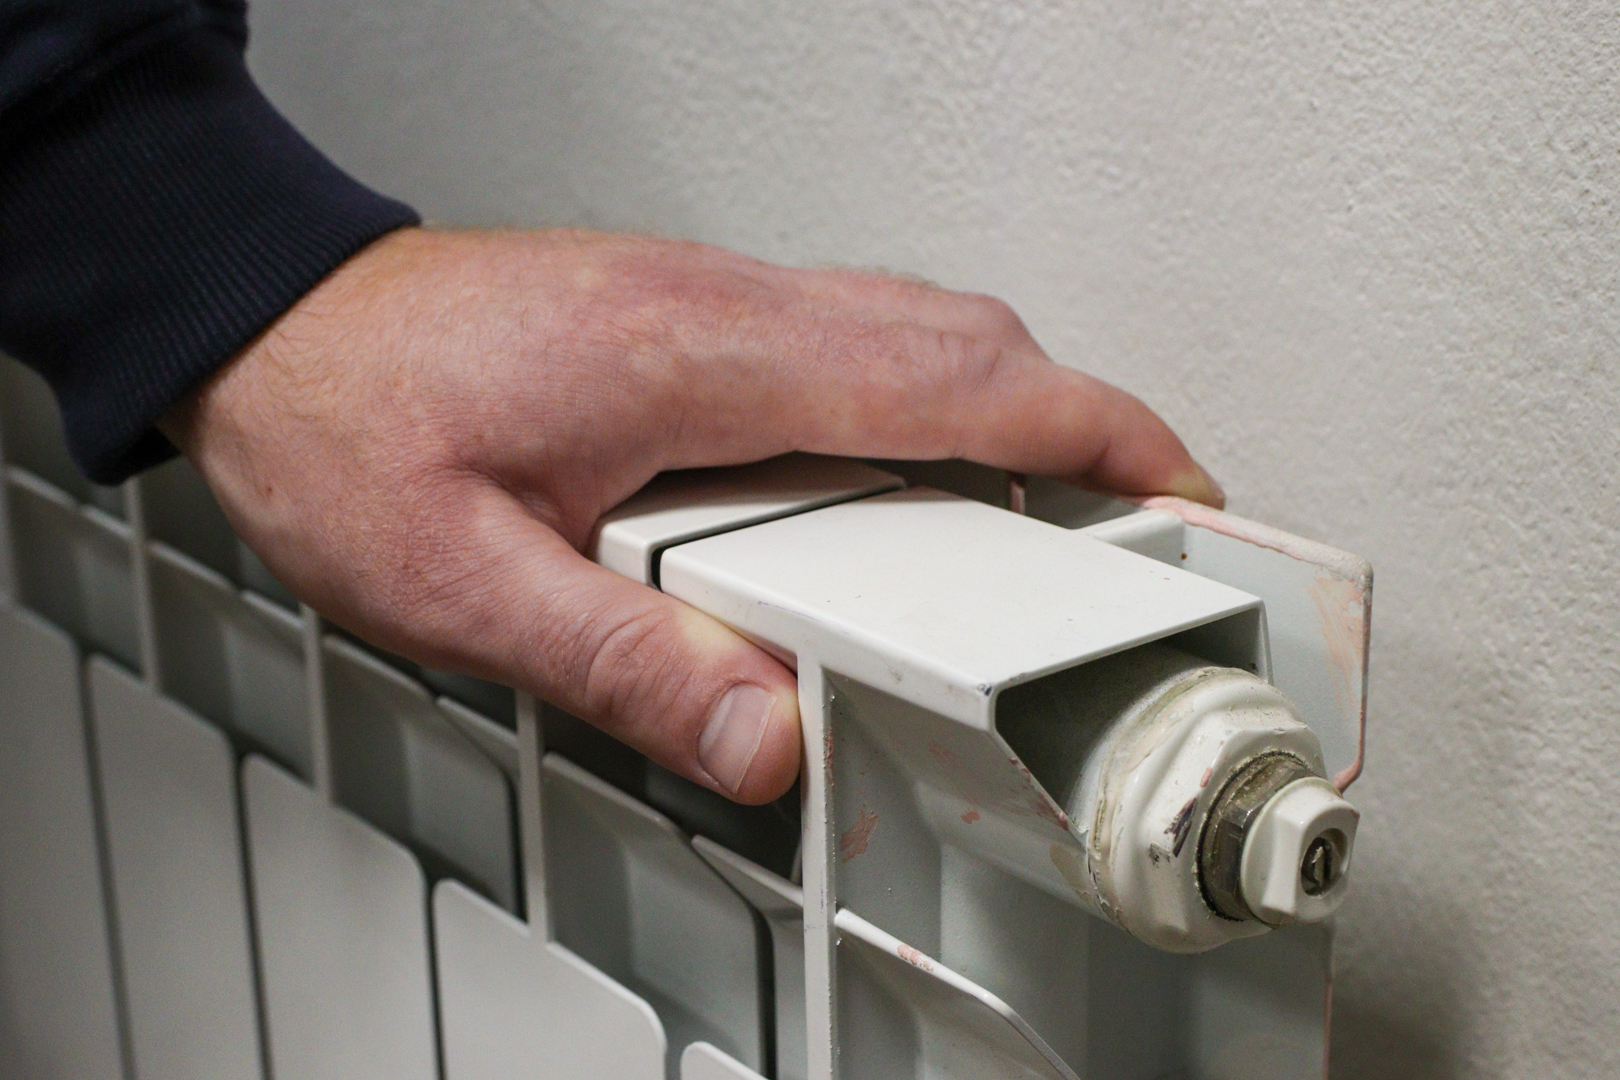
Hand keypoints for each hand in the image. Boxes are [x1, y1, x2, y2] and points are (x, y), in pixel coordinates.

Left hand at [160, 227, 1223, 804]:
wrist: (267, 324)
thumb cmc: (344, 421)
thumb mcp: (458, 581)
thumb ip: (625, 662)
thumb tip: (766, 733)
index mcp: (695, 357)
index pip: (948, 378)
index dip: (1088, 429)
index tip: (1172, 482)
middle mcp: (722, 304)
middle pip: (960, 337)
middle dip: (1077, 422)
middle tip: (1133, 521)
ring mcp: (712, 298)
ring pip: (913, 330)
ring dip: (1002, 411)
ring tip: (1040, 522)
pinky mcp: (690, 317)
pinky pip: (850, 341)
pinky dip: (923, 404)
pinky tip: (903, 484)